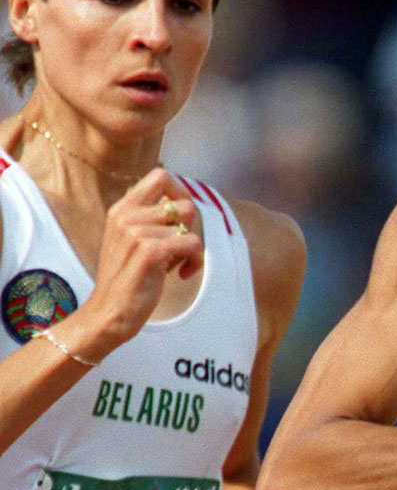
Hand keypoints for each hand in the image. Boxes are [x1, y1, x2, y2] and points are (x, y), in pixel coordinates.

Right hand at [82, 168, 202, 345]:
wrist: (109, 313)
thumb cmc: (129, 277)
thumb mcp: (133, 239)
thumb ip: (152, 217)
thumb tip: (184, 201)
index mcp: (122, 209)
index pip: (161, 176)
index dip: (181, 193)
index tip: (181, 219)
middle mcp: (127, 216)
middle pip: (185, 204)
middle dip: (190, 228)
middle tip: (177, 249)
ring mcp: (136, 232)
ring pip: (191, 227)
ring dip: (190, 250)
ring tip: (172, 265)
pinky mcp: (150, 251)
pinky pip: (194, 244)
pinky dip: (194, 261)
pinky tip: (181, 275)